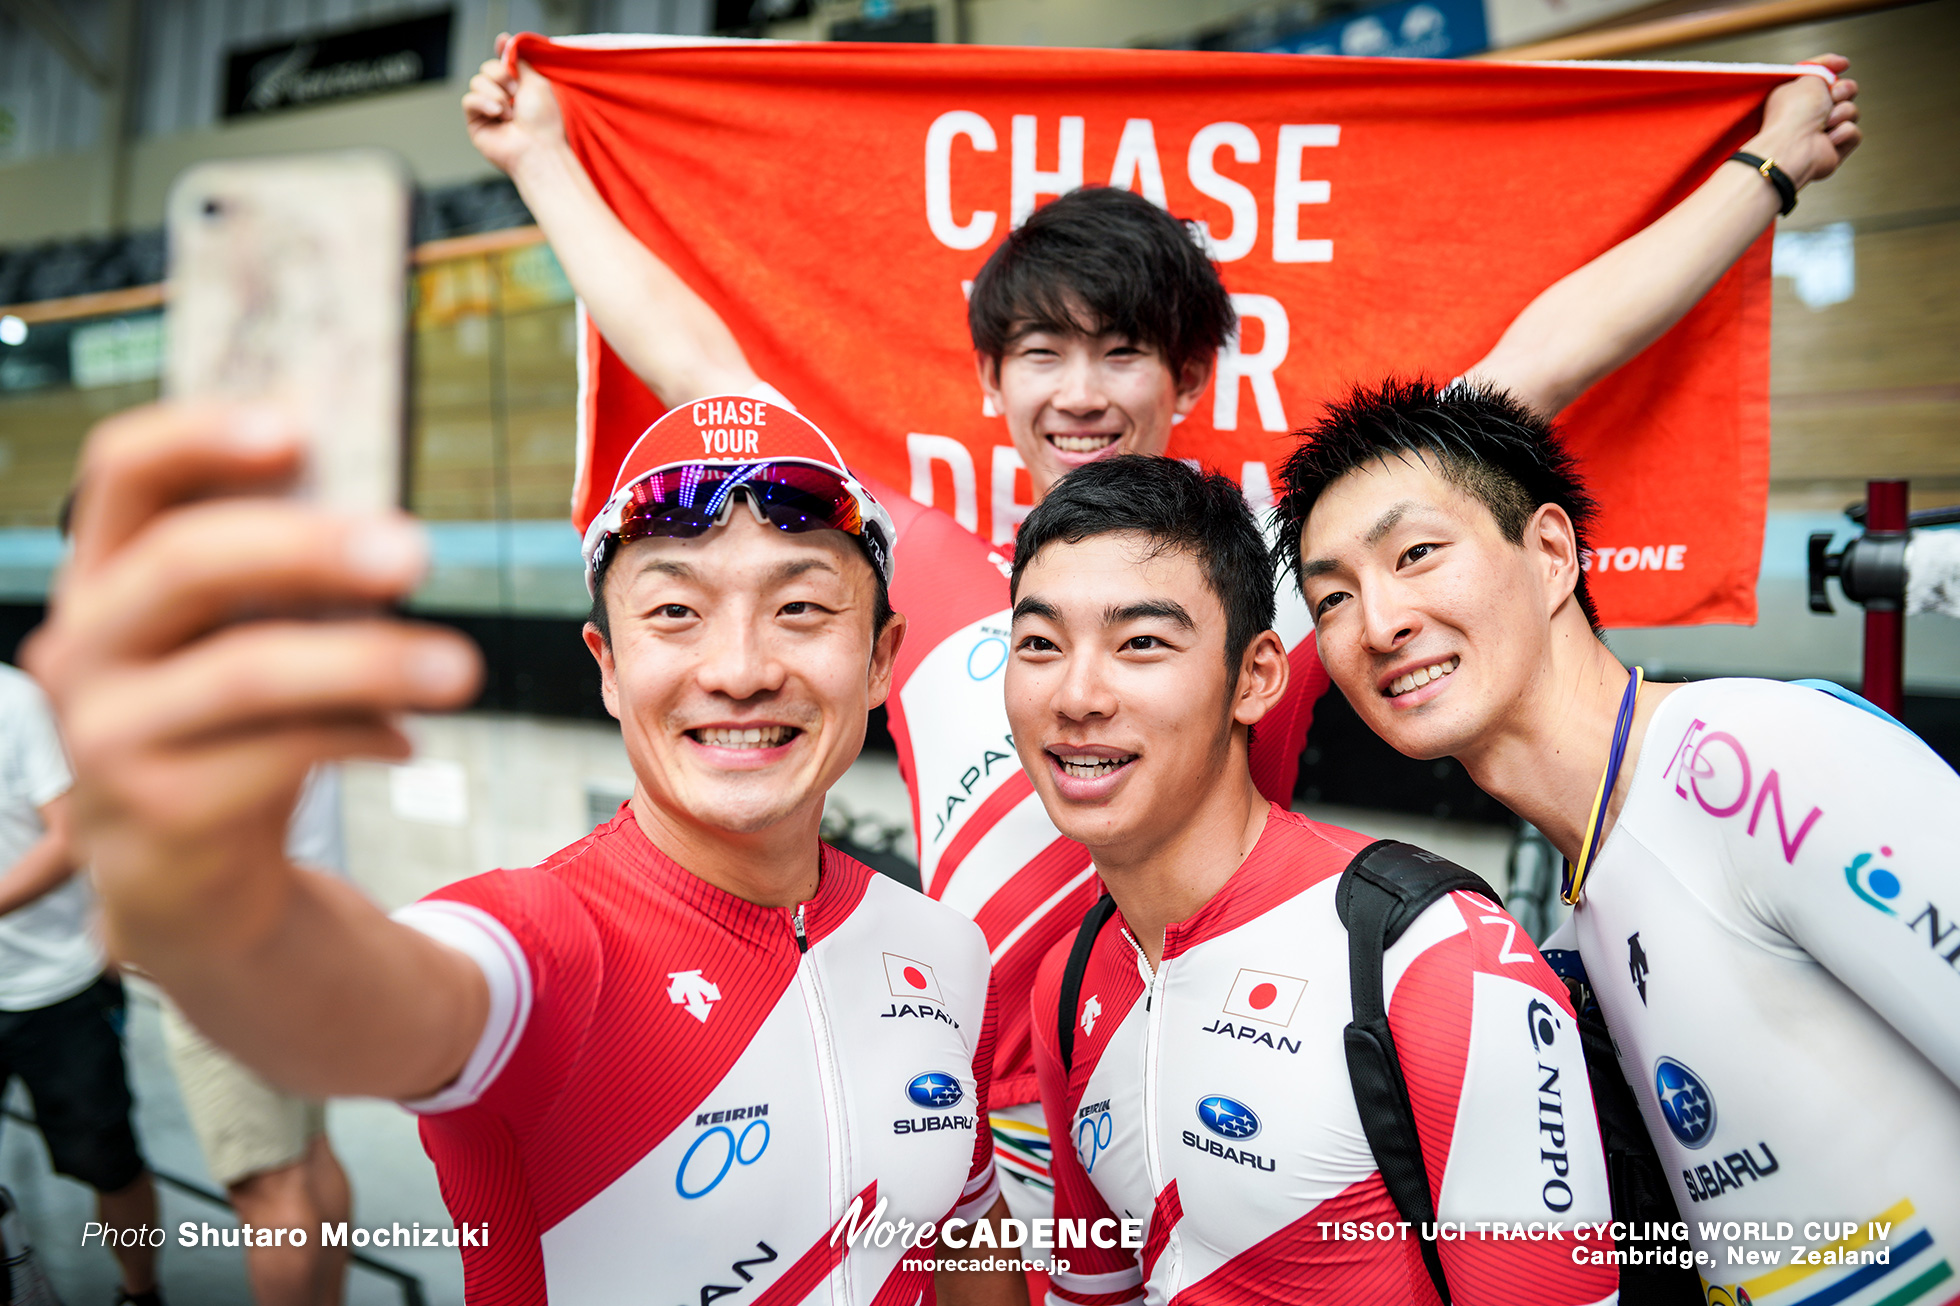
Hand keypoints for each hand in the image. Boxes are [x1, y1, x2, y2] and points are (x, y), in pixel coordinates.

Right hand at [22, 405, 479, 945]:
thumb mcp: (243, 642)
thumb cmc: (231, 731)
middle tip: (417, 548)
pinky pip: (277, 755)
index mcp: (104, 575)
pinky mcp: (152, 813)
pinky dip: (360, 737)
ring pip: (244, 671)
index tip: (298, 425)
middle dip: (308, 547)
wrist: (190, 882)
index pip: (122, 472)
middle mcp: (81, 645)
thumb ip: (283, 579)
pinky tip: (407, 740)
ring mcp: (103, 734)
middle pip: (185, 562)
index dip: (199, 435)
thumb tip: (384, 507)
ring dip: (369, 662)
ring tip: (461, 668)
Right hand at [462, 33, 566, 176]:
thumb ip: (519, 62)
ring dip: (496, 93)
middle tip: (516, 93)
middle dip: (501, 76)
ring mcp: (488, 109)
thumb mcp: (536, 82)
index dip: (500, 51)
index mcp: (518, 87)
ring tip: (510, 112)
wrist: (537, 148)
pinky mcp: (476, 121)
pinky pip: (469, 100)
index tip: (502, 41)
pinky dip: (484, 103)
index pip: (503, 63)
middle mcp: (503, 97)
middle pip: (487, 69)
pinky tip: (498, 114)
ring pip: (477, 82)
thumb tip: (506, 42)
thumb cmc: (543, 122)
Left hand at [1751, 54, 1861, 189]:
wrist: (1794, 147)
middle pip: (1844, 91)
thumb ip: (1821, 70)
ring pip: (1851, 111)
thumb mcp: (1807, 78)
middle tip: (1833, 96)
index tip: (1843, 64)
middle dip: (1843, 90)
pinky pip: (1853, 133)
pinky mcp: (1834, 148)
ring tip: (1825, 123)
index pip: (1820, 76)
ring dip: (1842, 113)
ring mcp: (1822, 131)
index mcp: (1797, 95)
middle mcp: (1808, 113)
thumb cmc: (1793, 114)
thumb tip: (1832, 72)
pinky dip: (1843, 133)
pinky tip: (1828, 140)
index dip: (1832, 67)